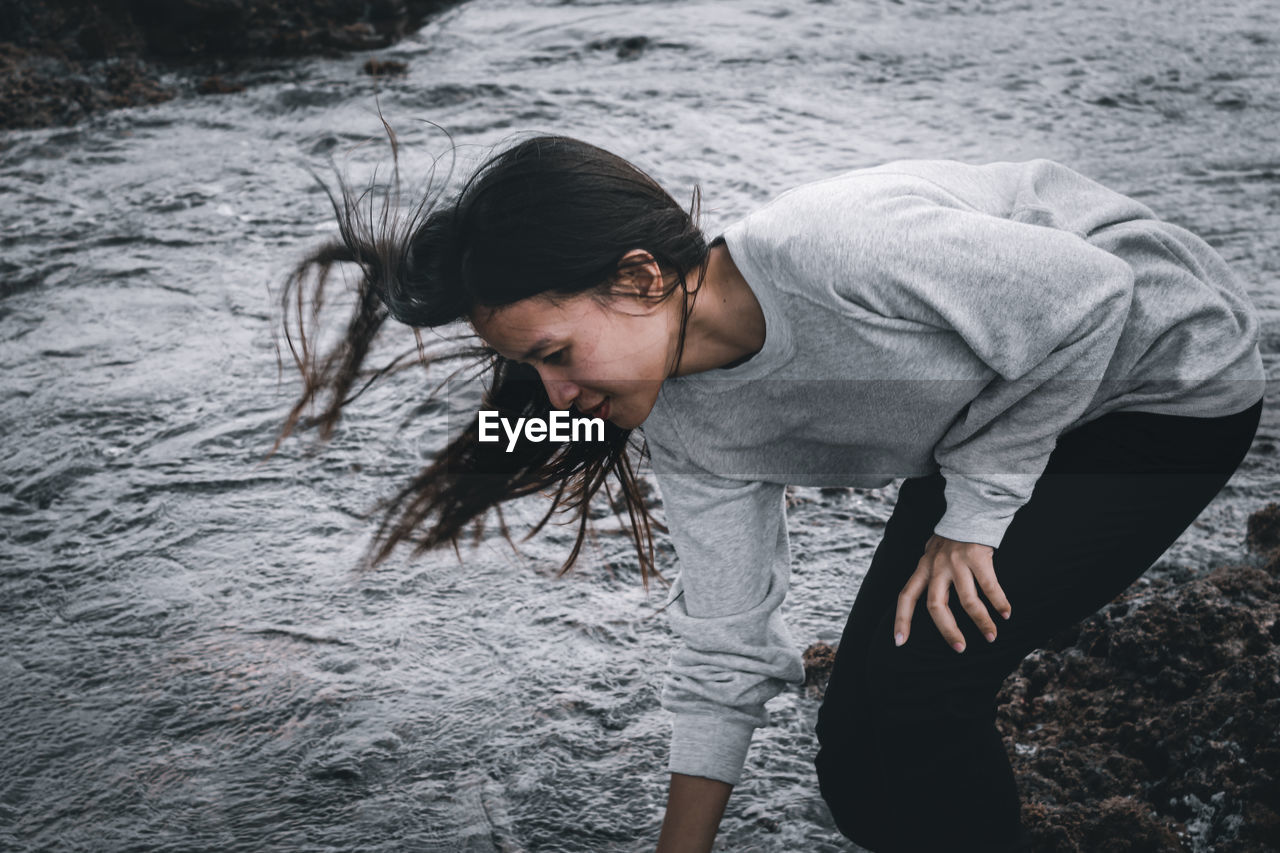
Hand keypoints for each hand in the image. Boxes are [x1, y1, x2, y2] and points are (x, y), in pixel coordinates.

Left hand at [893, 534, 1010, 651]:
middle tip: (959, 648)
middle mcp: (937, 567)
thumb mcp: (932, 554)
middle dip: (947, 630)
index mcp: (923, 568)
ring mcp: (957, 563)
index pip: (905, 597)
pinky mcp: (978, 558)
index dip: (901, 620)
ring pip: (967, 600)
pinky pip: (990, 586)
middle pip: (936, 605)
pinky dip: (999, 603)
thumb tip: (922, 595)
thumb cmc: (951, 537)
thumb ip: (928, 573)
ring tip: (991, 636)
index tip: (899, 642)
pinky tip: (1006, 614)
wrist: (970, 510)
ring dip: (981, 621)